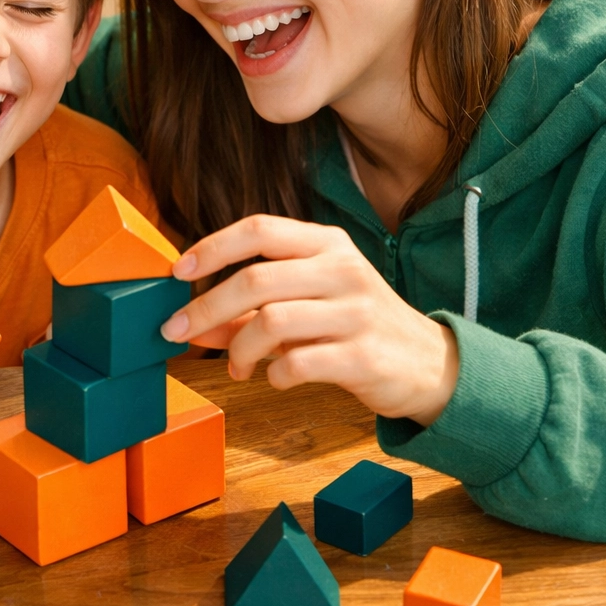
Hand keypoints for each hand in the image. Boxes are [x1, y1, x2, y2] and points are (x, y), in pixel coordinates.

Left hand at [161, 215, 458, 425]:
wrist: (429, 363)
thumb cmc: (355, 324)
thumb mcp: (307, 303)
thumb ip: (250, 310)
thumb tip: (194, 325)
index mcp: (327, 244)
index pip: (259, 228)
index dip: (211, 247)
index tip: (177, 272)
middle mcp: (342, 269)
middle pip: (255, 278)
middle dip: (205, 307)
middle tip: (178, 332)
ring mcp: (356, 312)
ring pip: (271, 321)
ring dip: (238, 349)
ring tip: (236, 365)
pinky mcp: (363, 356)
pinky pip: (296, 363)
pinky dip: (273, 374)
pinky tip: (274, 377)